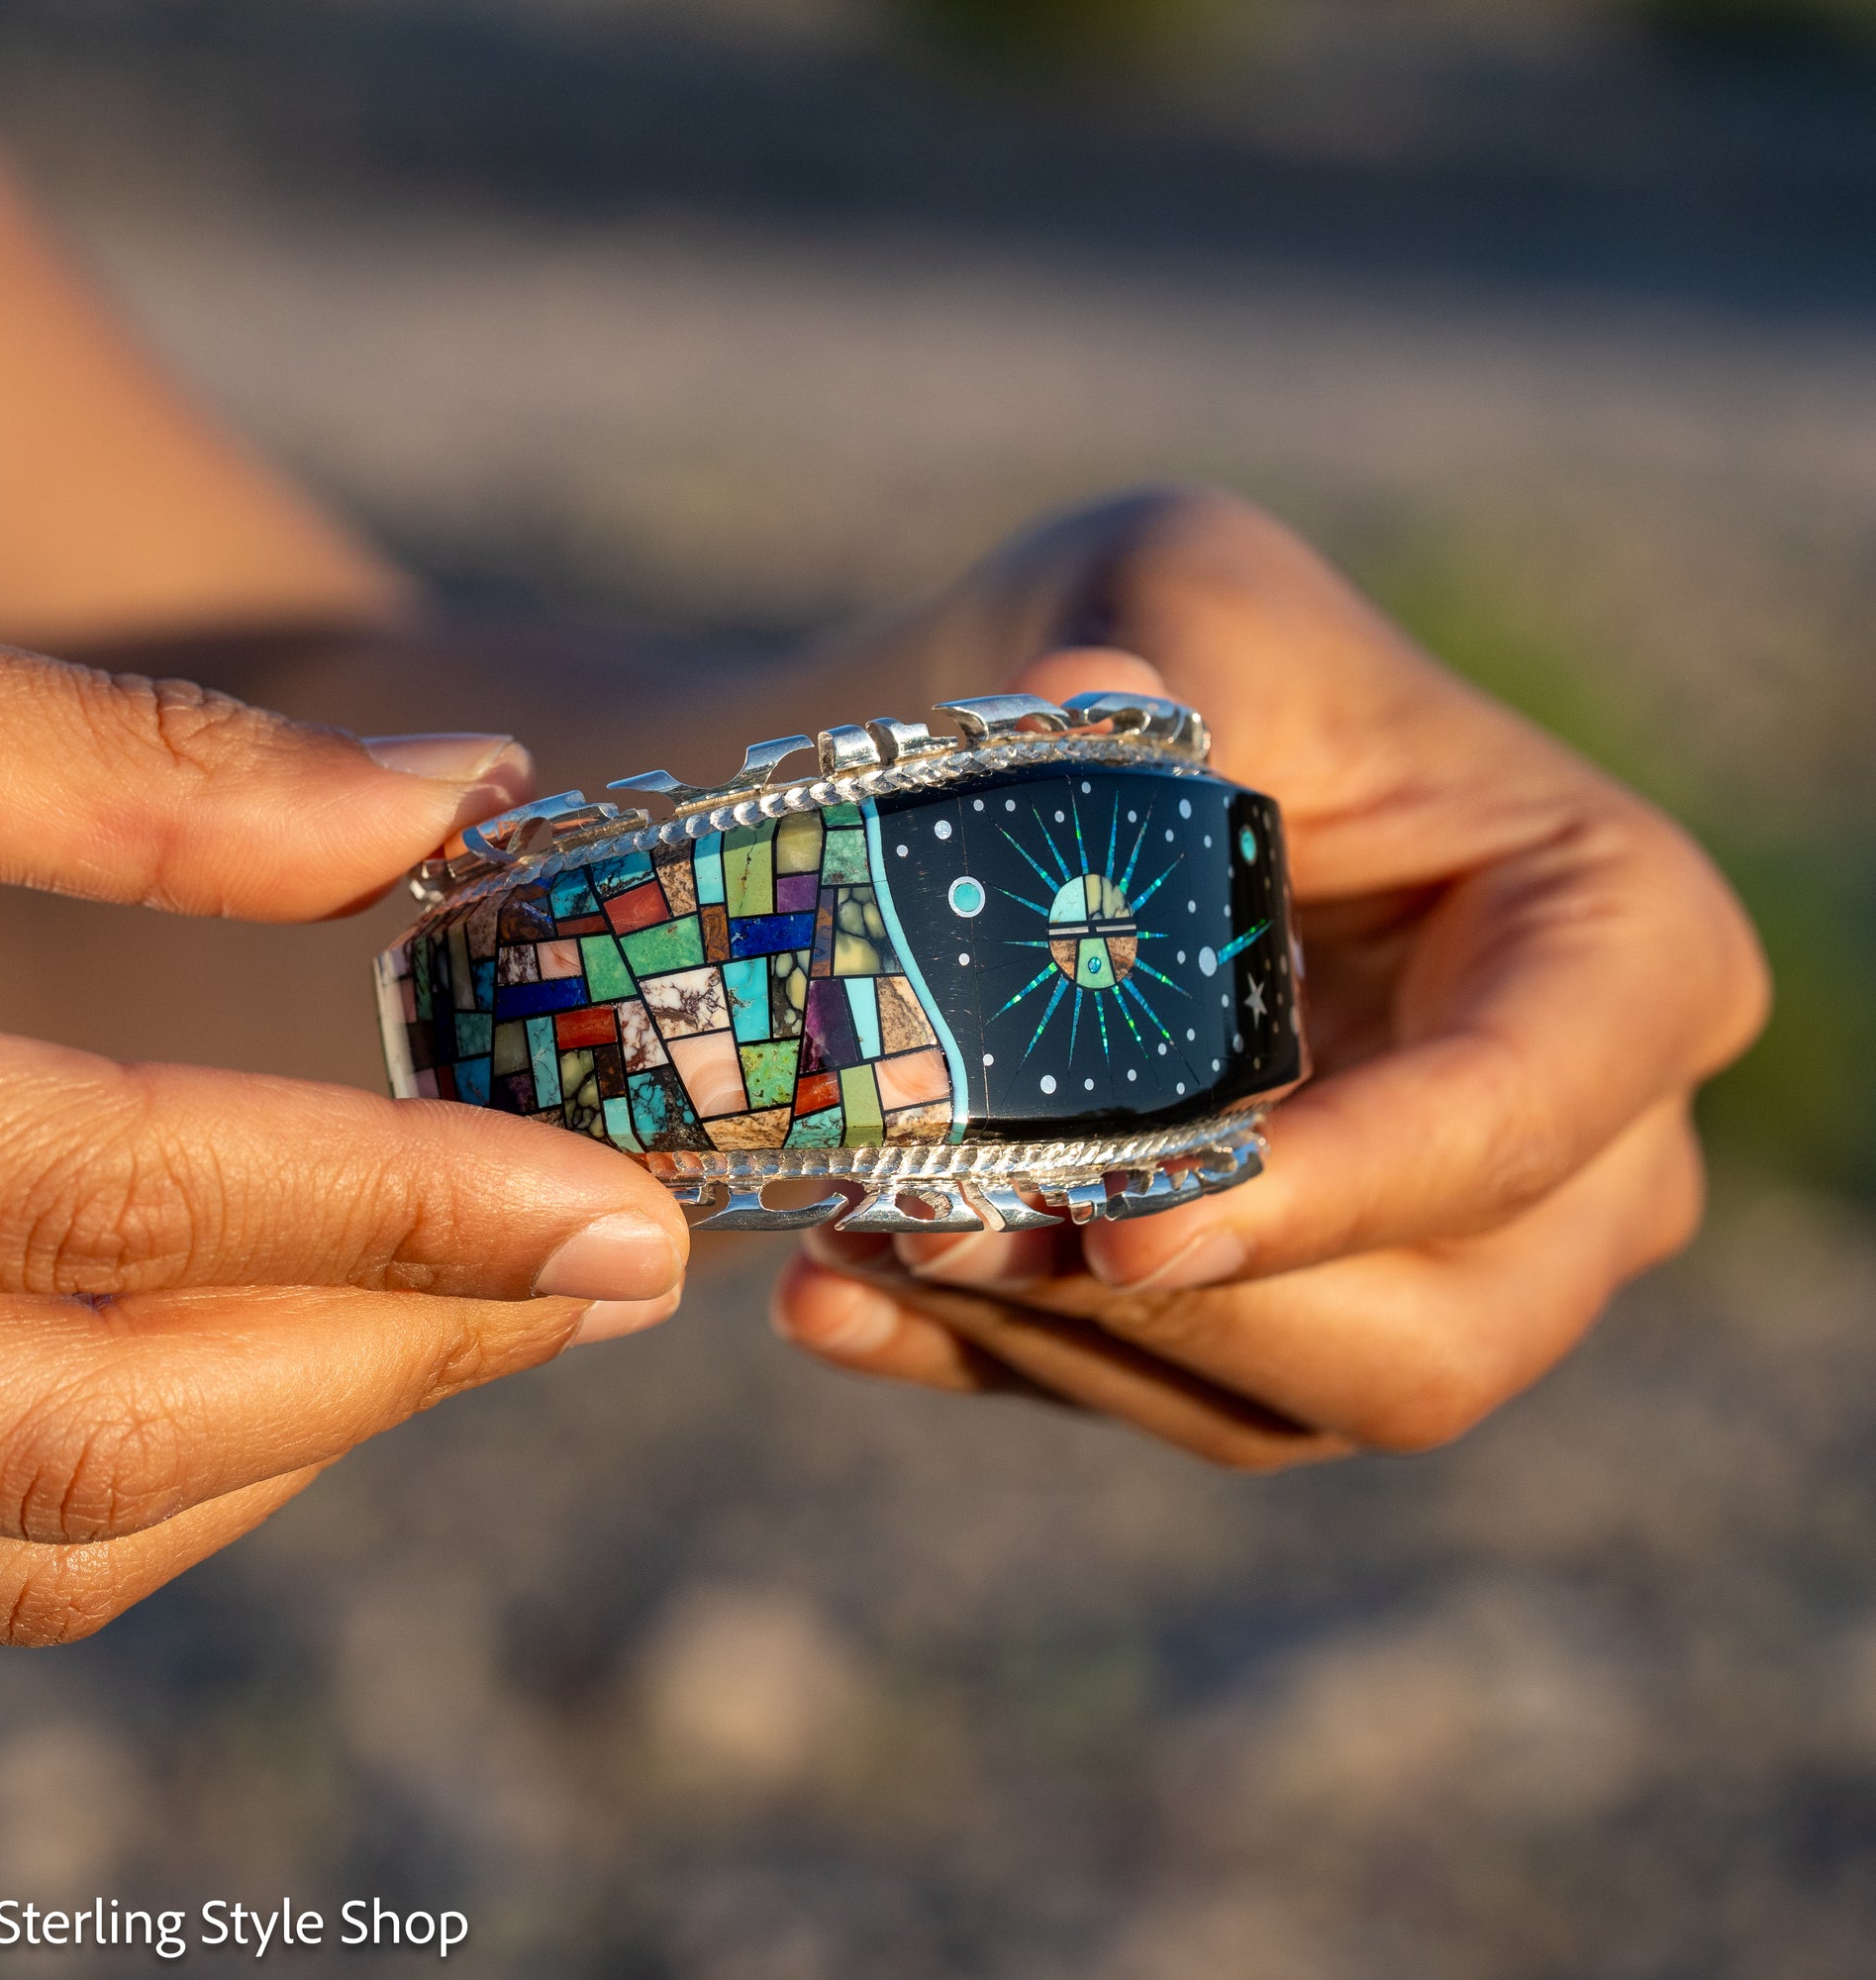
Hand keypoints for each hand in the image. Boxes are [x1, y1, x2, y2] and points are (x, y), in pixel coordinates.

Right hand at [0, 618, 687, 1642]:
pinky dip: (153, 1469)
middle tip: (609, 1269)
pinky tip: (286, 1340)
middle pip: (95, 1430)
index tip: (627, 1207)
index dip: (407, 1207)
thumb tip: (458, 790)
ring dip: (300, 1430)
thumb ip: (115, 766)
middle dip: (400, 1353)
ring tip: (489, 1305)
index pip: (119, 1205)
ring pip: (29, 1537)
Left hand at [773, 491, 1767, 1465]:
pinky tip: (837, 1302)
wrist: (1085, 765)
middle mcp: (1578, 1149)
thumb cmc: (1183, 660)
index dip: (1345, 1187)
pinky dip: (992, 1355)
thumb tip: (1065, 706)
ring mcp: (1446, 1261)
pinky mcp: (1298, 1324)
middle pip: (1427, 1336)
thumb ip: (1154, 667)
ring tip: (849, 1235)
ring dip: (1045, 1334)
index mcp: (1618, 949)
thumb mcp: (1185, 604)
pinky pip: (1166, 1399)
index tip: (1131, 1220)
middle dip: (1167, 1308)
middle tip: (933, 1232)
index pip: (1520, 1112)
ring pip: (1276, 1402)